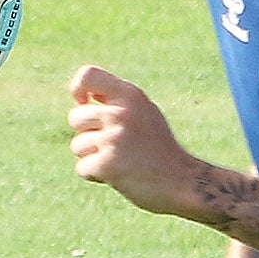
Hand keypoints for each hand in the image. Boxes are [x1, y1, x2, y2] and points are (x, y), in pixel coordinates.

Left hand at [70, 64, 207, 217]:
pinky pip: (82, 168)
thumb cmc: (160, 149)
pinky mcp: (108, 165)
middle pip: (75, 117)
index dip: (78, 88)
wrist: (183, 182)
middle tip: (116, 146)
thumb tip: (82, 98)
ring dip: (93, 157)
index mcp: (131, 95)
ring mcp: (114, 139)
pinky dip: (95, 176)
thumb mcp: (145, 113)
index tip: (84, 103)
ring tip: (121, 161)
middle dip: (88, 134)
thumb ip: (118, 102)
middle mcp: (121, 113)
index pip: (88, 75)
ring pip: (77, 145)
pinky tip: (119, 176)